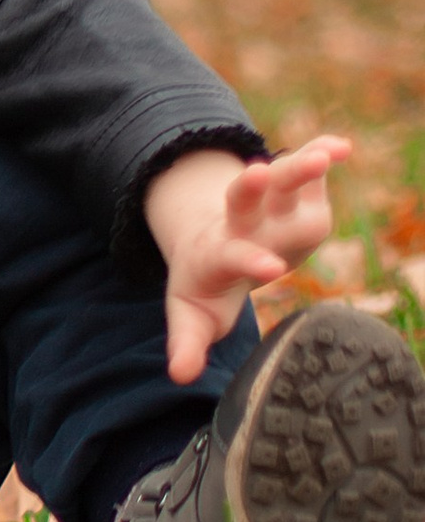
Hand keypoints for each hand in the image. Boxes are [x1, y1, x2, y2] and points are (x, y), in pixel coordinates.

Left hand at [145, 136, 353, 384]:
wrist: (210, 248)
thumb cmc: (205, 288)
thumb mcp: (193, 316)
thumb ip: (187, 342)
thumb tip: (179, 376)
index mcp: (218, 254)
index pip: (232, 254)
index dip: (250, 260)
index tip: (270, 269)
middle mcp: (241, 224)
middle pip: (243, 201)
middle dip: (253, 188)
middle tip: (258, 173)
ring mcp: (266, 204)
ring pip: (279, 179)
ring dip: (298, 165)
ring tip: (324, 155)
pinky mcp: (287, 191)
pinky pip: (304, 168)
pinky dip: (321, 152)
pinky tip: (342, 146)